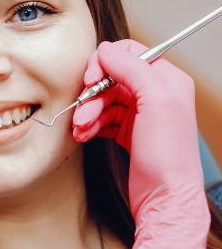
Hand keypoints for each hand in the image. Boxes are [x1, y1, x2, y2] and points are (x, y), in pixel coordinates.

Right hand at [72, 40, 209, 248]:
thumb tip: (106, 49)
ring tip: (80, 130)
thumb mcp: (155, 102)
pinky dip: (89, 126)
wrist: (164, 199)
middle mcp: (155, 94)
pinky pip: (101, 119)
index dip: (103, 64)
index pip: (128, 53)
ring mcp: (141, 114)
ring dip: (87, 113)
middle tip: (81, 114)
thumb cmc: (167, 156)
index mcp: (167, 80)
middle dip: (91, 96)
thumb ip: (132, 69)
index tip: (89, 81)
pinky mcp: (128, 132)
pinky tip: (84, 136)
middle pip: (110, 78)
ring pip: (102, 100)